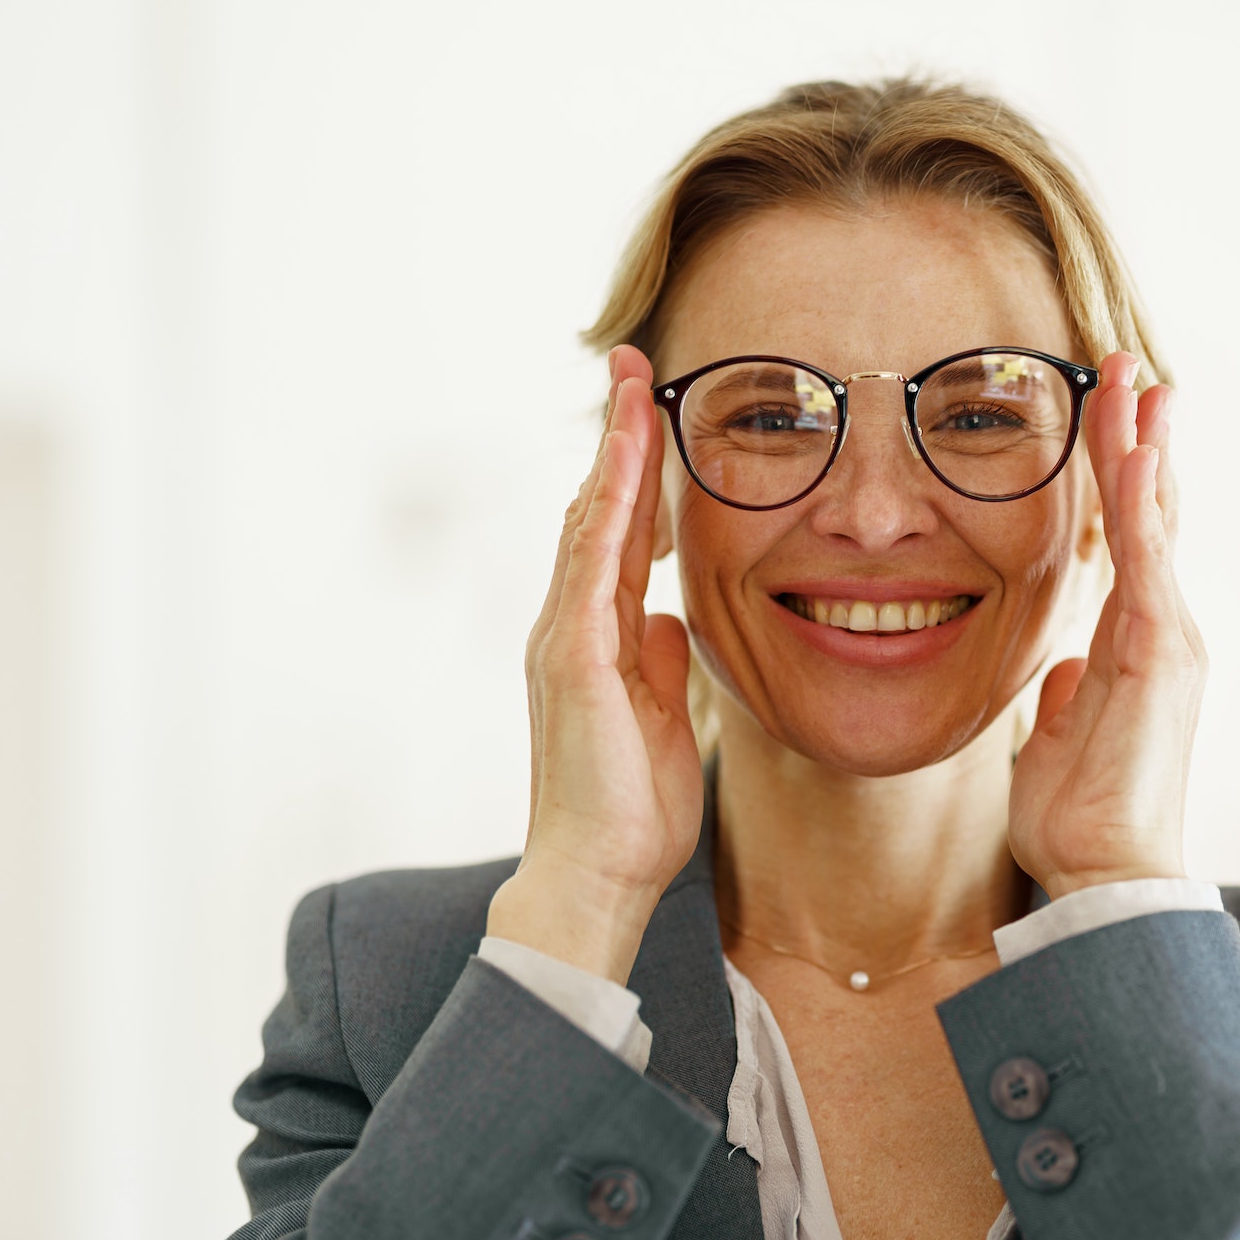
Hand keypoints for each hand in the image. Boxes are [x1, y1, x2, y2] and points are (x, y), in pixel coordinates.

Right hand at [486, 345, 702, 982]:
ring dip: (612, 450)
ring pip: (588, 521)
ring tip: (631, 386)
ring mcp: (565, 637)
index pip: (614, 531)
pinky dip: (607, 510)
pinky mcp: (573, 659)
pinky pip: (590, 566)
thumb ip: (662, 661)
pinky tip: (623, 463)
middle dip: (615, 434)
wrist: (598, 874)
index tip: (650, 407)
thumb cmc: (631, 807)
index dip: (631, 468)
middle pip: (593, 507)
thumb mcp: (662, 715)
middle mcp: (569, 623)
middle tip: (633, 365)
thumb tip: (674, 619)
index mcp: (594, 635)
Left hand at [1006, 352, 1205, 898]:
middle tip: (1127, 367)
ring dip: (1142, 445)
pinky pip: (1148, 561)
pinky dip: (1141, 502)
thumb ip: (1063, 698)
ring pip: (1157, 520)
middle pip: (1154, 512)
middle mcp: (1162, 629)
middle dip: (1138, 436)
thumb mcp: (1053, 742)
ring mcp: (1168, 637)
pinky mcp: (1161, 653)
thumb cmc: (1079, 819)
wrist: (1106, 876)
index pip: (1129, 540)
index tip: (1109, 415)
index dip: (1120, 476)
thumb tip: (1061, 670)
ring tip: (1134, 379)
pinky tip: (1135, 450)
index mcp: (1135, 643)